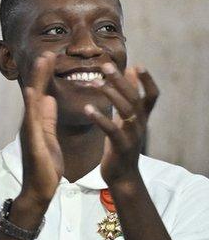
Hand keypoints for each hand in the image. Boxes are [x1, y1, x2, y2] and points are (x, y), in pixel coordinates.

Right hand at [17, 52, 61, 218]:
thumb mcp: (48, 137)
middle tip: (46, 51)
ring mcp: (29, 130)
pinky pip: (33, 120)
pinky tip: (35, 93)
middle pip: (35, 91)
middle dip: (40, 71)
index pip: (41, 93)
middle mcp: (30, 122)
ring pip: (32, 101)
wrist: (38, 190)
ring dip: (37, 80)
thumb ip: (48, 118)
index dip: (45, 75)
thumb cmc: (45, 166)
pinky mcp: (32, 141)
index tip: (50, 56)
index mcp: (36, 121)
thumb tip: (48, 98)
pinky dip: (33, 104)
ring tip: (42, 63)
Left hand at [85, 63, 158, 186]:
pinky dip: (100, 118)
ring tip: (94, 82)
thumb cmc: (121, 143)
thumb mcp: (126, 118)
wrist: (122, 175)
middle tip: (106, 65)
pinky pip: (112, 130)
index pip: (152, 96)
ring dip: (111, 94)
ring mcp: (133, 135)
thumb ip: (128, 96)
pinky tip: (87, 108)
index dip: (147, 81)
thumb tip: (131, 71)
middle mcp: (141, 124)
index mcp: (142, 117)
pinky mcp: (121, 146)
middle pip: (135, 98)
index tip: (137, 64)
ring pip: (127, 111)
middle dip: (121, 80)